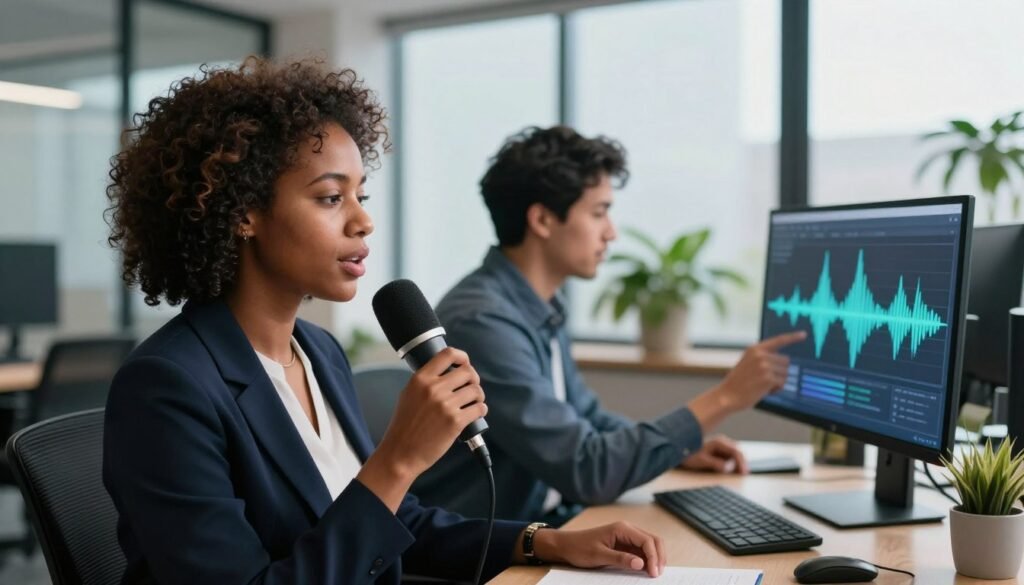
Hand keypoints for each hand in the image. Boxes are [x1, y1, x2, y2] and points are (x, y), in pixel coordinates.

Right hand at [357, 348, 485, 511]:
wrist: (401, 453)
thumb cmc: (404, 427)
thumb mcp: (408, 395)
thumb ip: (425, 382)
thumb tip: (446, 372)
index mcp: (420, 379)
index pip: (448, 354)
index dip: (462, 357)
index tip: (465, 363)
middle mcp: (434, 389)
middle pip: (468, 372)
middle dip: (473, 380)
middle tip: (471, 388)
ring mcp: (445, 405)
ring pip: (476, 390)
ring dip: (478, 396)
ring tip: (474, 402)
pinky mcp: (455, 422)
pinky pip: (479, 408)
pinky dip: (481, 410)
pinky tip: (476, 413)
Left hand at [531, 522, 665, 577]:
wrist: (566, 546)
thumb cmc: (579, 548)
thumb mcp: (599, 556)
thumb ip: (620, 559)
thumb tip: (640, 564)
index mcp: (622, 528)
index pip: (647, 541)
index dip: (654, 557)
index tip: (654, 573)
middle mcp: (627, 530)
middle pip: (653, 540)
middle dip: (659, 556)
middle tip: (658, 574)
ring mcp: (627, 537)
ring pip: (649, 545)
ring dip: (655, 558)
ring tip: (654, 574)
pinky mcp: (624, 544)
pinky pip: (641, 551)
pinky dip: (647, 560)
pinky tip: (646, 570)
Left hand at [680, 436, 747, 473]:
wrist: (680, 451)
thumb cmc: (690, 455)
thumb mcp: (702, 461)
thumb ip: (715, 464)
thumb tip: (728, 468)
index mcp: (719, 442)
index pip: (736, 452)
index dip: (742, 463)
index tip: (744, 472)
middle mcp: (722, 442)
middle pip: (738, 452)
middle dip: (741, 463)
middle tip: (743, 474)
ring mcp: (721, 446)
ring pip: (735, 455)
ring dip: (737, 464)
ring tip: (738, 474)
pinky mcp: (719, 451)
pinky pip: (730, 457)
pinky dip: (732, 463)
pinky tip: (732, 471)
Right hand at [719, 331, 805, 408]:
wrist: (727, 396)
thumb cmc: (737, 382)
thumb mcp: (747, 363)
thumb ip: (763, 358)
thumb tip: (784, 361)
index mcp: (755, 349)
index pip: (778, 340)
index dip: (792, 337)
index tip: (803, 334)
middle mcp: (760, 355)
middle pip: (786, 361)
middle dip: (779, 371)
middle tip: (763, 379)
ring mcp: (764, 366)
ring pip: (785, 374)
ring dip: (777, 382)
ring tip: (761, 385)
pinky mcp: (768, 378)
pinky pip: (782, 384)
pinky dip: (775, 390)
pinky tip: (763, 391)